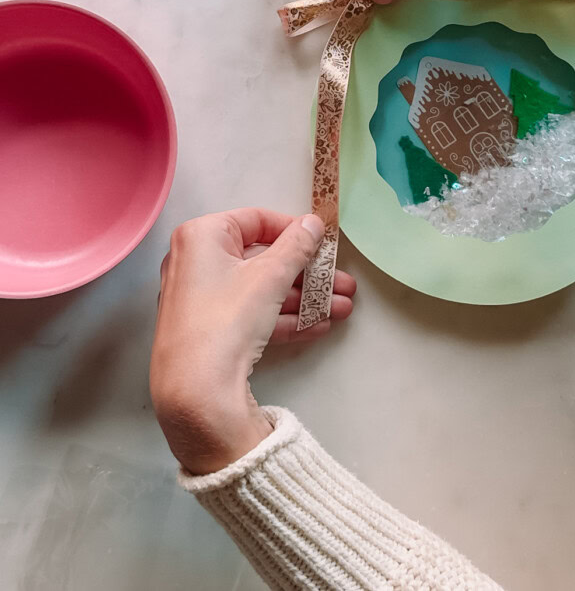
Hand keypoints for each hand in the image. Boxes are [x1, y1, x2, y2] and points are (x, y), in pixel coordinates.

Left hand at [150, 208, 355, 474]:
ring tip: (342, 308)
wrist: (196, 391)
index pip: (256, 220)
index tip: (323, 243)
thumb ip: (297, 246)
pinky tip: (318, 327)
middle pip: (261, 259)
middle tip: (343, 282)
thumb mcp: (271, 276)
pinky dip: (281, 318)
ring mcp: (200, 298)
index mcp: (202, 236)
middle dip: (307, 274)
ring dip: (302, 298)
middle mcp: (195, 261)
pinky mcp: (208, 330)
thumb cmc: (228, 317)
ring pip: (260, 290)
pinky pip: (250, 314)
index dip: (294, 230)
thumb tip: (313, 222)